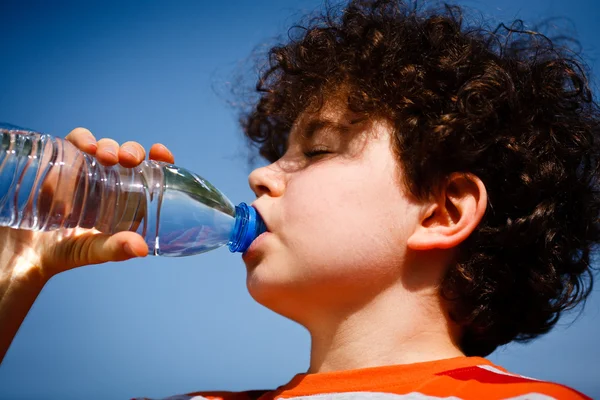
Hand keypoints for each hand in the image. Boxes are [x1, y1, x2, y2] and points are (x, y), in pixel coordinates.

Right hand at [0, 127, 175, 281]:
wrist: (18, 254)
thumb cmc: (59, 255)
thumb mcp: (90, 251)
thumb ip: (114, 250)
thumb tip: (142, 249)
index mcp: (122, 200)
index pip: (147, 173)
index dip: (159, 159)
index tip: (161, 154)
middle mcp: (104, 182)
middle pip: (124, 156)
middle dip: (130, 150)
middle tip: (128, 159)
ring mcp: (79, 172)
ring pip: (99, 146)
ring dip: (106, 143)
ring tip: (103, 155)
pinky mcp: (55, 165)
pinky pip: (69, 144)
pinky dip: (80, 138)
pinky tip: (84, 145)